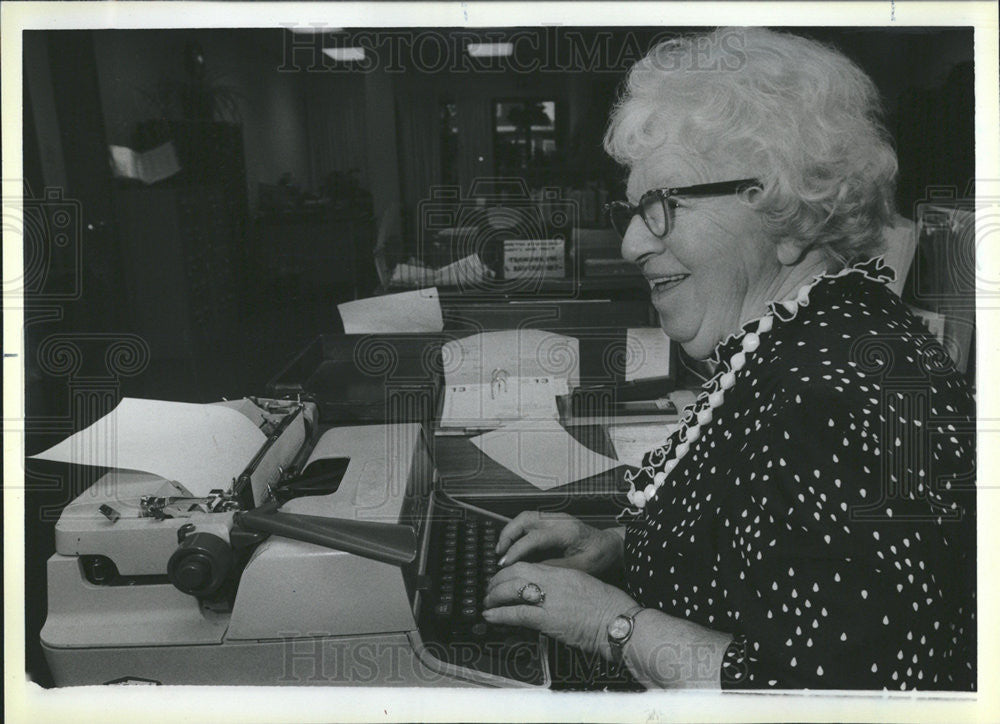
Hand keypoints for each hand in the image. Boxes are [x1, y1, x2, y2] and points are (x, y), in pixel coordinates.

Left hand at [483, 562, 636, 655]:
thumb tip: (548, 592)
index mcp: (562, 572)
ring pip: (512, 589)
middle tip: (489, 589)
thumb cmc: (609, 607)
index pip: (527, 565)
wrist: (619, 621)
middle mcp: (553, 581)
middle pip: (515, 573)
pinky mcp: (548, 619)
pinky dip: (500, 613)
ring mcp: (549, 599)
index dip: (510, 570)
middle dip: (498, 581)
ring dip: (494, 595)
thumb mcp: (584, 586)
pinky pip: (517, 613)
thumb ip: (564, 585)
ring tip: (486, 602)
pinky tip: (490, 615)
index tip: (503, 577)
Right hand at [495, 511, 621, 575]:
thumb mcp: (579, 569)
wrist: (610, 546)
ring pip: (524, 517)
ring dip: (510, 531)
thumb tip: (530, 572)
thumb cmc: (599, 557)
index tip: (505, 564)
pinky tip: (514, 544)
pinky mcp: (553, 520)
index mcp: (566, 531)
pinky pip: (530, 520)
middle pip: (524, 519)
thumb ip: (554, 568)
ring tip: (502, 549)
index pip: (534, 538)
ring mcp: (555, 517)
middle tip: (499, 554)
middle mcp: (558, 520)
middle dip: (507, 535)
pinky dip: (518, 530)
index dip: (517, 551)